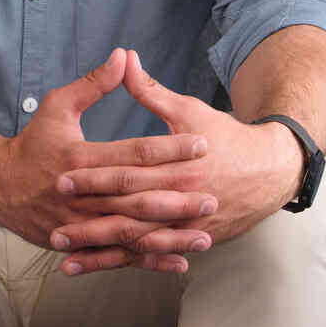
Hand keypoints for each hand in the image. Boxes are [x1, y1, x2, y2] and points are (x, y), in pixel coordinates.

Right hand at [0, 48, 211, 270]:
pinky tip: (179, 262)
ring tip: (205, 234)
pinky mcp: (81, 243)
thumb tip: (123, 56)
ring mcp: (81, 223)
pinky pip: (120, 255)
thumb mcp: (58, 106)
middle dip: (177, 197)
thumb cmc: (32, 144)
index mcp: (79, 158)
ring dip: (170, 235)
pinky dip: (150, 261)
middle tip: (213, 194)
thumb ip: (93, 84)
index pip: (132, 153)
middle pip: (137, 196)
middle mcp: (81, 194)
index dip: (169, 149)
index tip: (202, 145)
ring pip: (132, 231)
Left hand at [54, 52, 301, 261]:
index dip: (95, 177)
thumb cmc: (226, 137)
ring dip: (102, 253)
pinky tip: (99, 269)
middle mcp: (183, 200)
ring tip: (66, 260)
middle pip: (130, 214)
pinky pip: (154, 255)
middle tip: (54, 229)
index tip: (61, 178)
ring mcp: (189, 225)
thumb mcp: (188, 110)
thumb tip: (123, 58)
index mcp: (179, 166)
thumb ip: (150, 90)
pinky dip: (126, 264)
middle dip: (91, 225)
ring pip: (139, 243)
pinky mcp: (193, 239)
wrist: (271, 171)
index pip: (129, 173)